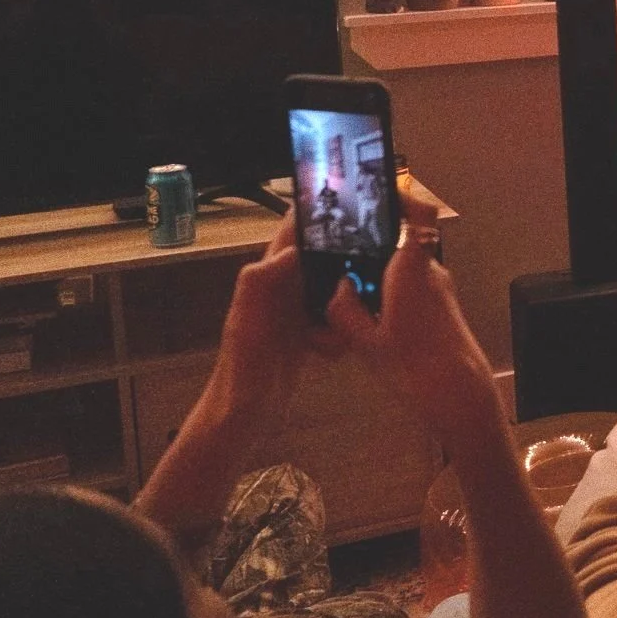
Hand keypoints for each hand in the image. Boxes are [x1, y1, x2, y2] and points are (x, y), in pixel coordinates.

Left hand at [210, 213, 345, 422]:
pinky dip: (342, 332)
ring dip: (348, 302)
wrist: (242, 416)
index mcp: (268, 276)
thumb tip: (291, 249)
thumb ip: (259, 283)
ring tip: (342, 325)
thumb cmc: (242, 369)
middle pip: (325, 253)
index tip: (357, 201)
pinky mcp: (308, 332)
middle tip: (374, 267)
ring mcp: (297, 310)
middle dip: (349, 256)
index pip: (296, 228)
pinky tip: (332, 352)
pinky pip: (337, 319)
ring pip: (336, 288)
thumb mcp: (247, 324)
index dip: (319, 209)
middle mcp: (284, 286)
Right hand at [327, 190, 499, 447]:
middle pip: (406, 241)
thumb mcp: (364, 340)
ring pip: (409, 266)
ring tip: (353, 289)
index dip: (402, 196)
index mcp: (412, 269)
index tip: (380, 192)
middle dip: (376, 243)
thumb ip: (343, 309)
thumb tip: (337, 287)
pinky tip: (373, 314)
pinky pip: (415, 285)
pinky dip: (394, 290)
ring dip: (384, 271)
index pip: (419, 214)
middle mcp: (431, 272)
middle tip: (346, 249)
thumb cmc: (414, 365)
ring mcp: (441, 288)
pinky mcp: (444, 305)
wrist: (456, 391)